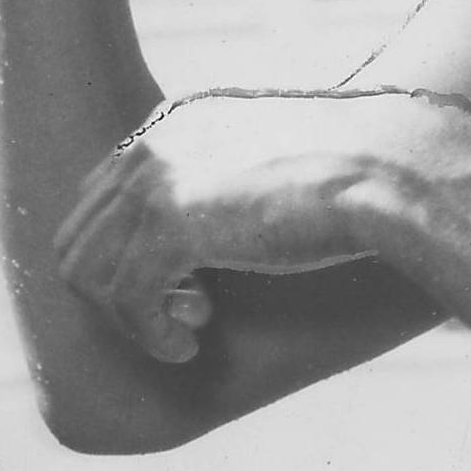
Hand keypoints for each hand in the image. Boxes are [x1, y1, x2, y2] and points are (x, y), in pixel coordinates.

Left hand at [54, 87, 441, 362]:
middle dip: (121, 288)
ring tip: (190, 327)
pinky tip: (187, 349)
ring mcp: (156, 181)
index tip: (188, 286)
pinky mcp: (171, 225)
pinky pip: (127, 301)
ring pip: (88, 271)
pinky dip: (151, 337)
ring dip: (132, 315)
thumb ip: (232, 181)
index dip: (131, 255)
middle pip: (81, 234)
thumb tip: (217, 223)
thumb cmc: (356, 172)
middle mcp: (154, 143)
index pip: (103, 196)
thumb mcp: (276, 162)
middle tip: (188, 312)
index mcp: (175, 122)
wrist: (389, 171)